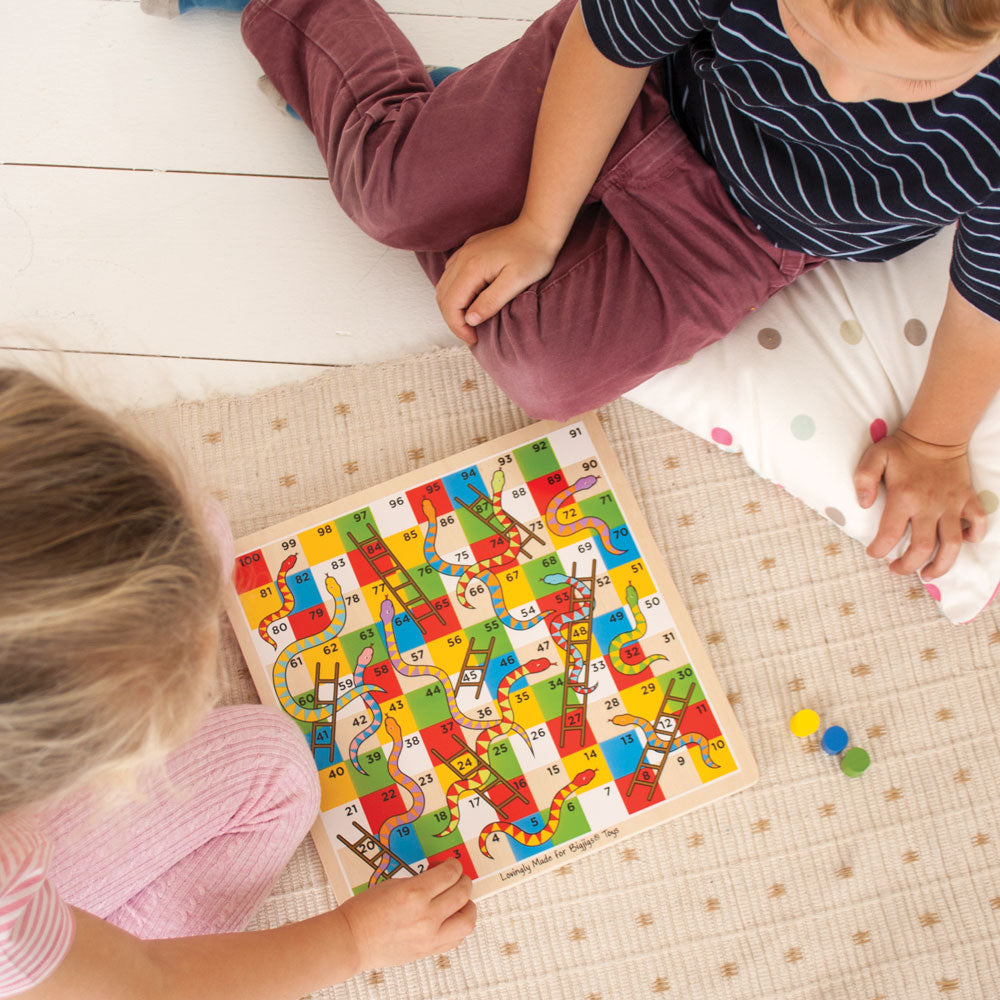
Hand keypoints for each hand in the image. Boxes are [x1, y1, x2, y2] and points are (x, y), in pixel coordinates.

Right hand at [339, 859, 475, 971]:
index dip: (454, 866)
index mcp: (414, 893)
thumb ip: (420, 881)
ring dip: (468, 906)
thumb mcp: (394, 883)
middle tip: (460, 878)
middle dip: (464, 881)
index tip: (452, 864)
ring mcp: (428, 936)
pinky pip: (455, 939)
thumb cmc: (364, 912)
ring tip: (462, 901)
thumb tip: (439, 877)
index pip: (450, 874)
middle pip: (462, 893)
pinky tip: (452, 919)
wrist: (351, 940)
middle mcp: (425, 916)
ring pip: (466, 920)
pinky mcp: (427, 951)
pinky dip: (458, 927)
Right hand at [435, 216, 561, 343]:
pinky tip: (469, 302)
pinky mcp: (468, 251)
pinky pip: (450, 276)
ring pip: (443, 286)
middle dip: (453, 321)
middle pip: (443, 297)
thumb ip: (491, 301)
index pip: (451, 304)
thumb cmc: (533, 254)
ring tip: (469, 323)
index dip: (458, 327)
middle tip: (471, 335)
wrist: (538, 227)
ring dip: (452, 308)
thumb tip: (470, 319)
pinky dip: (454, 293)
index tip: (473, 339)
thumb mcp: (516, 282)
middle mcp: (462, 258)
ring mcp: (463, 252)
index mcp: (472, 267)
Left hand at [854, 428, 986, 577]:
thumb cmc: (901, 449)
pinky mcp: (968, 499)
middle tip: (896, 569)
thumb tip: (863, 504)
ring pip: (953, 544)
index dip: (879, 550)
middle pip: (923, 547)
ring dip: (942, 564)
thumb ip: (864, 479)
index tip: (874, 553)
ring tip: (928, 574)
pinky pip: (979, 523)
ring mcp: (952, 504)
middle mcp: (930, 505)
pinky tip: (962, 542)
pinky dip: (974, 536)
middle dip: (908, 565)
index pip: (890, 534)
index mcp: (904, 497)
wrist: (935, 434)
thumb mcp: (874, 457)